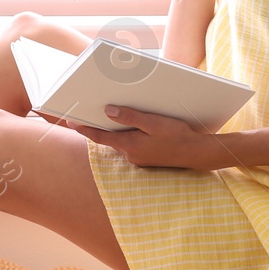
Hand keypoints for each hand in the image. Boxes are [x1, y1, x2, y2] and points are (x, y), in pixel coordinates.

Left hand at [67, 105, 235, 169]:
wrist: (197, 153)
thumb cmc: (177, 136)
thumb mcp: (153, 123)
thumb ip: (130, 117)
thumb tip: (108, 111)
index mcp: (130, 146)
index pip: (100, 137)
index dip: (84, 129)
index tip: (71, 121)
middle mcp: (130, 155)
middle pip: (108, 139)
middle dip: (97, 127)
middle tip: (85, 114)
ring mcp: (138, 158)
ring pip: (119, 142)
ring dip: (113, 131)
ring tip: (106, 116)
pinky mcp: (146, 158)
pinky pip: (130, 145)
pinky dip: (126, 135)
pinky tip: (130, 126)